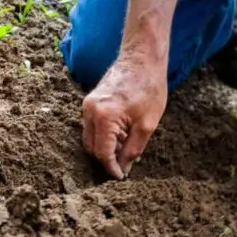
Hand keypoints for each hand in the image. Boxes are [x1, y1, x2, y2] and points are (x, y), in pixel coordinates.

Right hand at [82, 54, 167, 179]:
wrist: (142, 59)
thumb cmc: (148, 88)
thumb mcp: (146, 125)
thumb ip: (132, 150)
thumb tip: (123, 168)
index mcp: (104, 116)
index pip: (102, 153)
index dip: (111, 168)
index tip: (121, 177)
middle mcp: (90, 110)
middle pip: (91, 147)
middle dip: (106, 159)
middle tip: (124, 166)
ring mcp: (87, 104)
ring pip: (90, 137)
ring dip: (105, 147)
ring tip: (126, 148)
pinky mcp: (90, 100)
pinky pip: (92, 126)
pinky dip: (103, 135)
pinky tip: (121, 134)